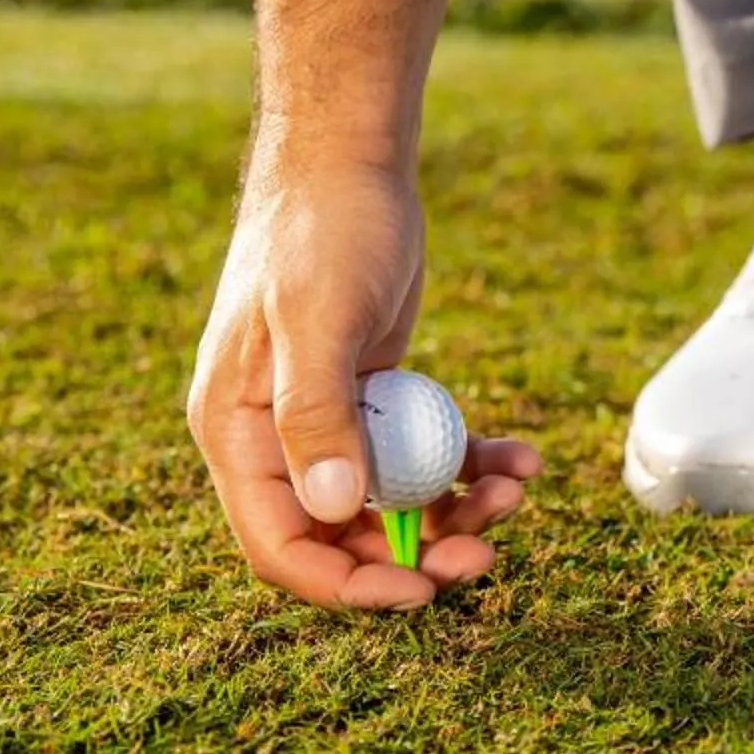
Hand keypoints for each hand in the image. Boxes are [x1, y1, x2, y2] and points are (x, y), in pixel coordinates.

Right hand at [186, 150, 541, 609]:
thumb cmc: (322, 229)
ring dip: (453, 510)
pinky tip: (518, 458)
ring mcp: (328, 419)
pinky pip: (420, 453)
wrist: (349, 161)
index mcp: (235, 432)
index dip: (345, 581)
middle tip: (487, 551)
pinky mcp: (375, 396)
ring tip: (513, 490)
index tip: (418, 591)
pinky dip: (468, 462)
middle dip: (414, 552)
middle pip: (342, 533)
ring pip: (391, 500)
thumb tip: (332, 506)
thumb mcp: (318, 318)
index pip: (279, 544)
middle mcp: (275, 438)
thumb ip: (316, 414)